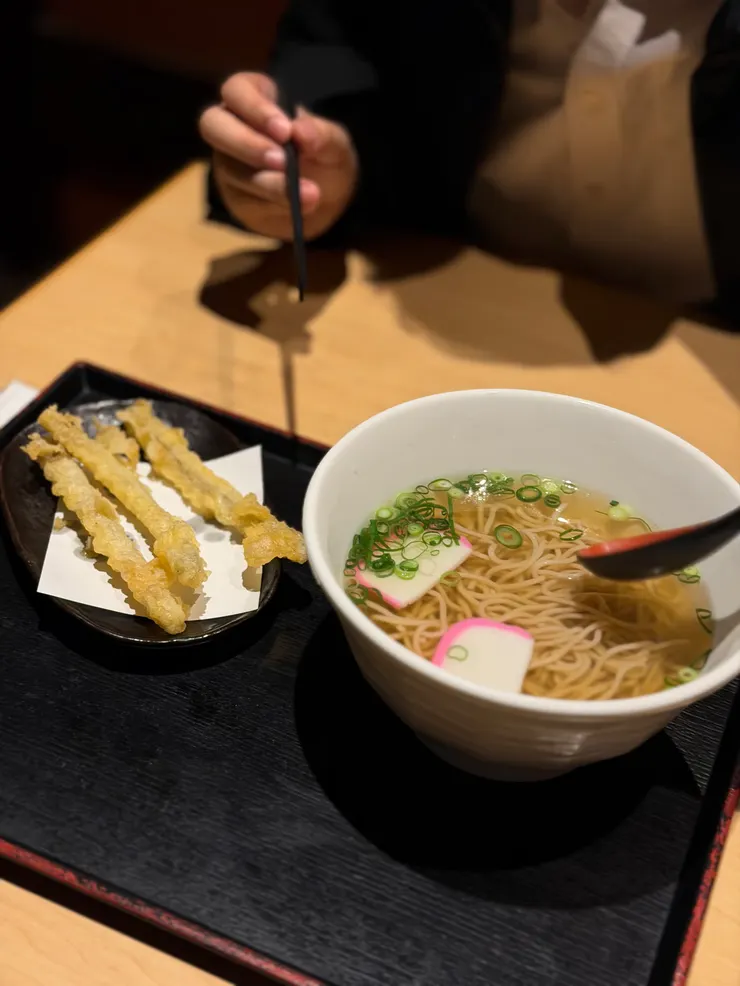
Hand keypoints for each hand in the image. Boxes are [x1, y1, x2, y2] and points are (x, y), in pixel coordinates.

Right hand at [199, 72, 357, 240]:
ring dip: (270, 183)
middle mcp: (231, 126)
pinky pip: (246, 201)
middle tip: (283, 161)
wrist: (325, 198)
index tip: (285, 131)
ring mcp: (228, 163)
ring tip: (308, 192)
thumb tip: (301, 132)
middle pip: (213, 125)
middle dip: (247, 143)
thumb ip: (322, 134)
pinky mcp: (235, 196)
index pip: (237, 90)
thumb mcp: (334, 142)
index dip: (256, 108)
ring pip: (231, 169)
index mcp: (254, 98)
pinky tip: (301, 206)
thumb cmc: (323, 155)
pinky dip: (277, 204)